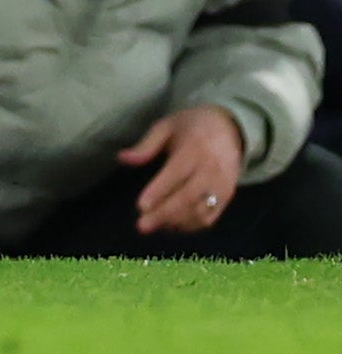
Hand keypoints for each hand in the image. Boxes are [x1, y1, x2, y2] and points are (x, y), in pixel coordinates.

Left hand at [123, 104, 244, 234]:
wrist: (230, 129)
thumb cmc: (191, 127)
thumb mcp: (166, 127)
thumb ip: (145, 145)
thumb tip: (121, 158)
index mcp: (195, 149)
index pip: (176, 174)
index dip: (159, 191)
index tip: (140, 206)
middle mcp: (212, 169)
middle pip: (188, 197)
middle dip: (164, 214)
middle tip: (142, 226)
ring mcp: (223, 185)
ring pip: (201, 211)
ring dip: (176, 223)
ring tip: (153, 226)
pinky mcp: (228, 196)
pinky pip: (211, 217)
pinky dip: (191, 226)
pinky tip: (171, 226)